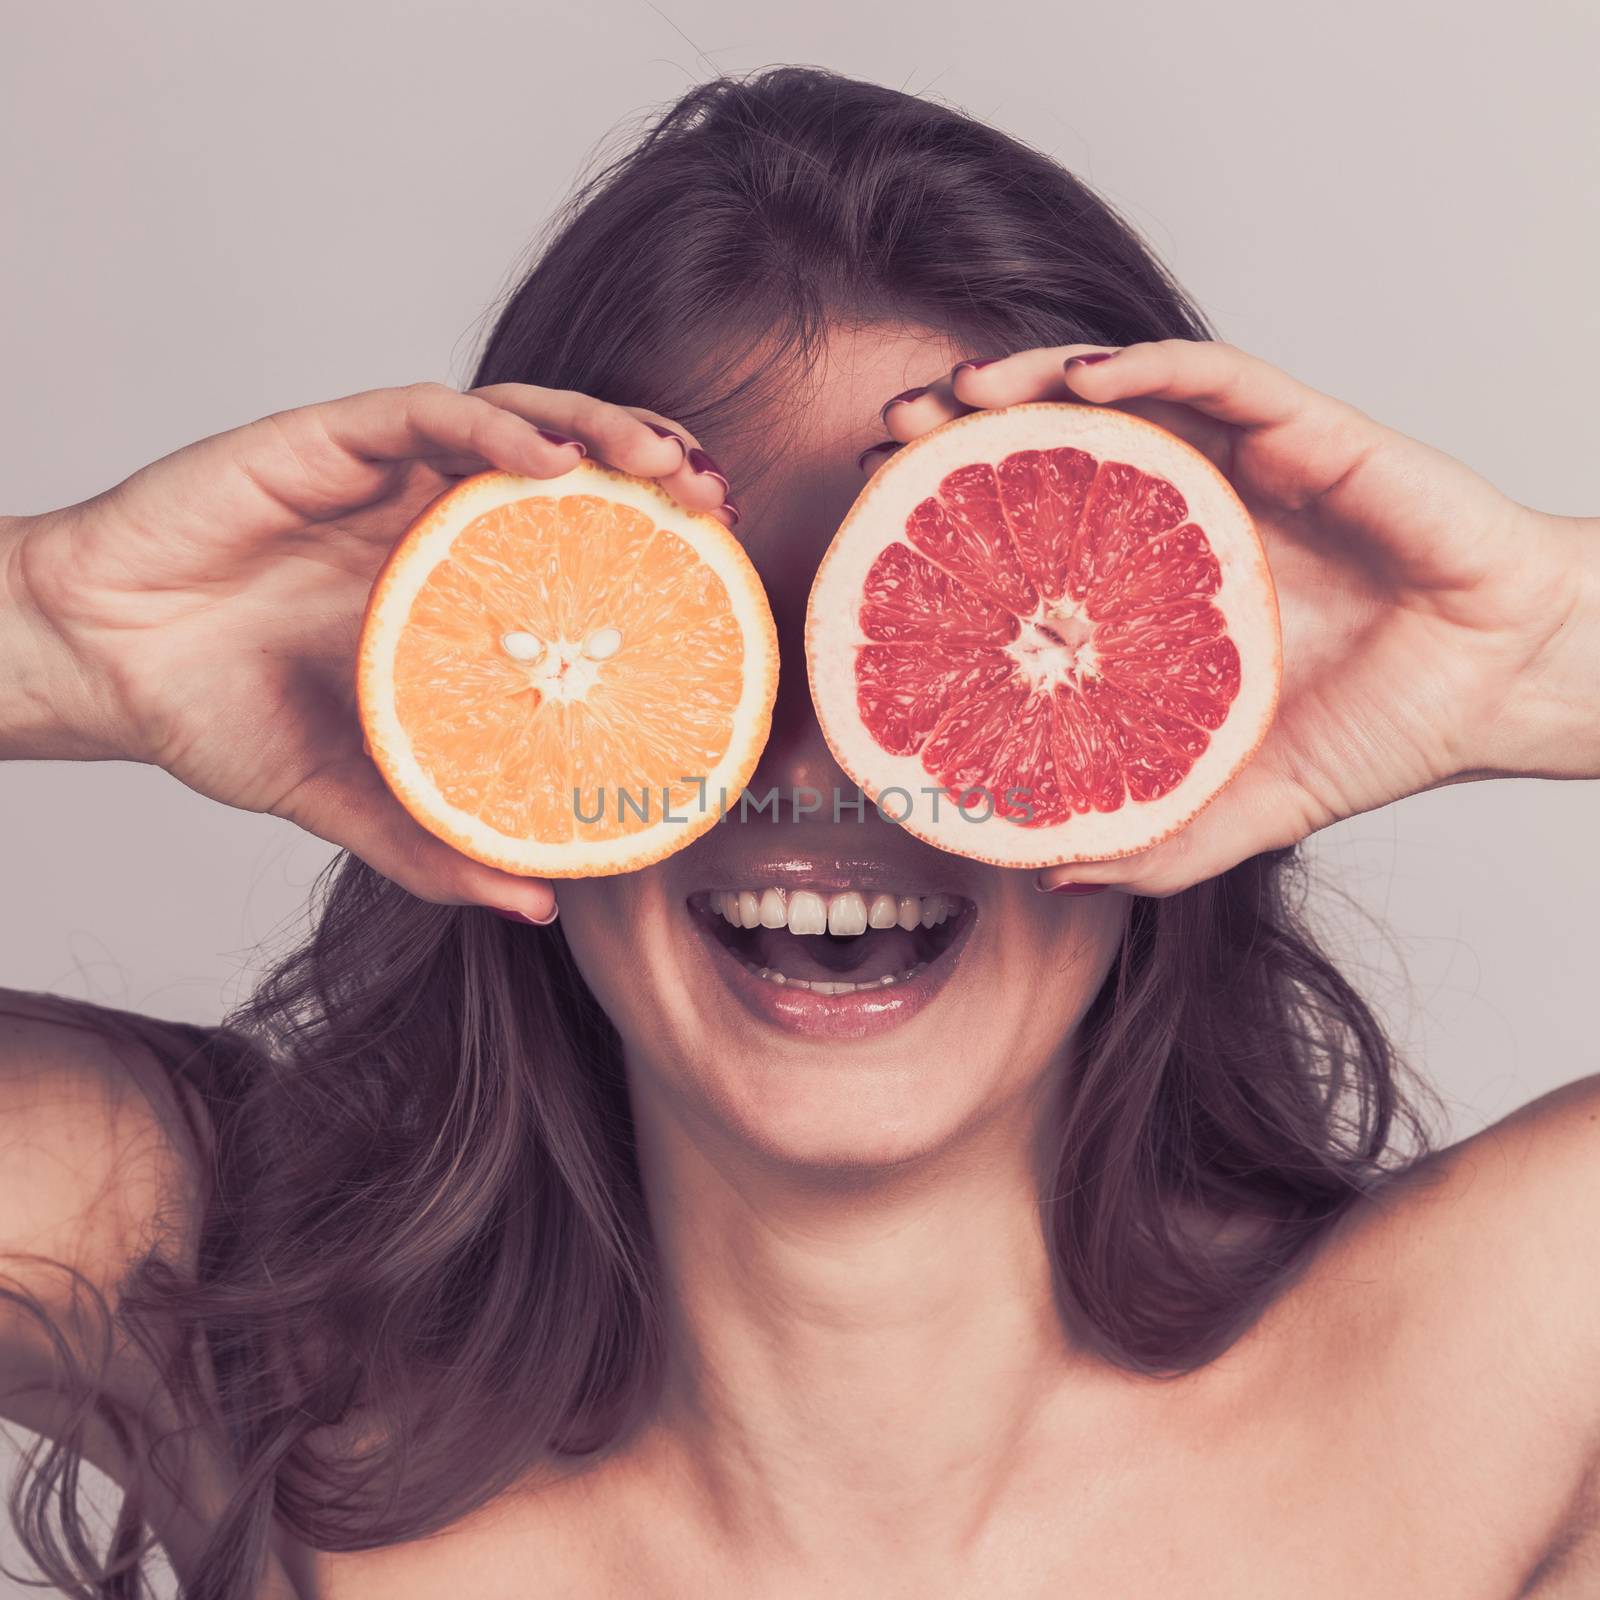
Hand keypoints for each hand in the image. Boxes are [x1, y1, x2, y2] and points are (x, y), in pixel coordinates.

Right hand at [5, 382, 736, 919]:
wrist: (97, 667)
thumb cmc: (215, 715)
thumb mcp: (347, 795)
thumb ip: (434, 840)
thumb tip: (534, 906)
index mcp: (447, 582)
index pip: (571, 543)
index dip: (649, 548)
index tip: (721, 575)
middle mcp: (428, 515)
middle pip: (566, 467)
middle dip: (650, 469)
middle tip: (717, 501)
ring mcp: (382, 473)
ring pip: (515, 419)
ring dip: (600, 430)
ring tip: (667, 464)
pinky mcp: (324, 440)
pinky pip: (425, 414)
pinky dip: (496, 428)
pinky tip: (552, 459)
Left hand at [866, 339, 1586, 895]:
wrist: (1502, 685)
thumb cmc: (1381, 728)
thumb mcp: (1245, 804)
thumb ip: (1157, 835)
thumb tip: (1052, 871)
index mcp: (1161, 582)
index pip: (1039, 529)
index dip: (956, 517)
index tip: (878, 523)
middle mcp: (1188, 506)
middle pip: (1055, 443)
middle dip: (964, 428)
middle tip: (890, 436)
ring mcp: (1244, 461)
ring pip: (1120, 391)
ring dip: (1030, 379)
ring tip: (956, 393)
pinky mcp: (1310, 431)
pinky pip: (1220, 378)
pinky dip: (1150, 367)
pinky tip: (1085, 380)